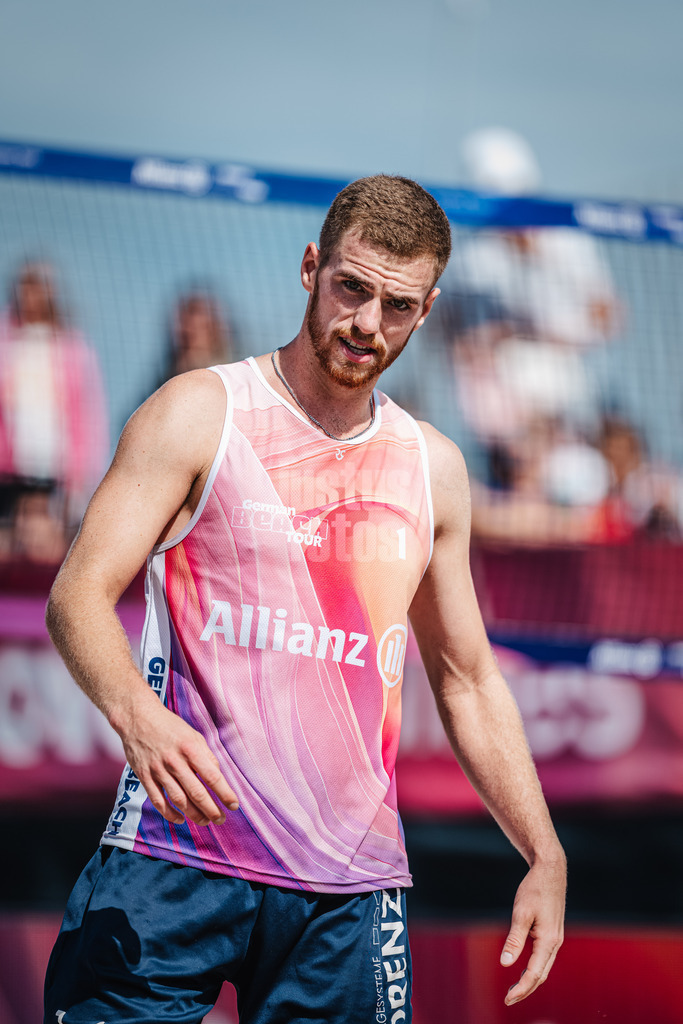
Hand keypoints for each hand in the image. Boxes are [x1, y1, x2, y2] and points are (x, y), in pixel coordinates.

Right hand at [117, 693, 238, 826]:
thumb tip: (217, 776)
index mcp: (190, 748)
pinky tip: (181, 819)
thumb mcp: (193, 735)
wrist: (137, 718)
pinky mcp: (144, 777)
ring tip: (205, 822)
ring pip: (179, 800)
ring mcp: (158, 770)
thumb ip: (206, 756)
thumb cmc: (170, 727)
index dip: (224, 793)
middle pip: (196, 793)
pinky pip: (158, 801)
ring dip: (194, 815)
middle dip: (211, 810)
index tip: (234, 805)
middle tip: (221, 819)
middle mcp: (174, 761)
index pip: (212, 776)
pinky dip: (170, 814)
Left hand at [500, 852, 565, 1004]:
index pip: (535, 973)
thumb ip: (514, 939)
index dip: (521, 989)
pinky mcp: (553, 932)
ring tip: (513, 989)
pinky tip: (523, 968)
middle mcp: (555, 942)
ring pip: (544, 967)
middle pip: (541, 975)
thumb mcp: (521, 913)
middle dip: (525, 989)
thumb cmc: (535, 889)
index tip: (508, 999)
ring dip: (530, 980)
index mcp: (548, 940)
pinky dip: (534, 968)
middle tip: (508, 1000)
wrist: (551, 870)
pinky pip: (544, 957)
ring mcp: (556, 938)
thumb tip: (505, 963)